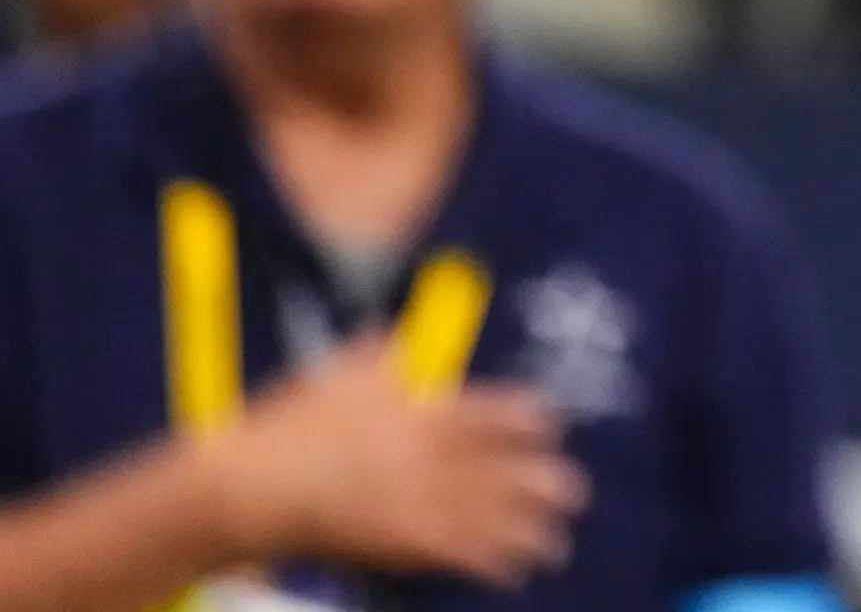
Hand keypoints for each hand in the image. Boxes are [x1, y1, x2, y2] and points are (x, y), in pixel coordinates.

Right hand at [201, 338, 583, 584]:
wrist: (245, 485)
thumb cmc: (288, 426)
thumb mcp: (337, 375)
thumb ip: (378, 355)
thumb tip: (396, 330)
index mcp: (422, 408)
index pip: (494, 411)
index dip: (530, 421)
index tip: (552, 426)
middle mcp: (432, 451)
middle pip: (503, 469)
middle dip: (542, 483)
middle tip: (574, 491)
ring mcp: (419, 497)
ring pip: (490, 516)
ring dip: (528, 530)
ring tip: (556, 541)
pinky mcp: (401, 541)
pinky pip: (459, 554)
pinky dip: (490, 563)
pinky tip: (513, 572)